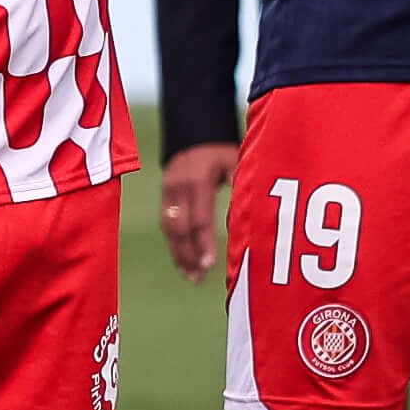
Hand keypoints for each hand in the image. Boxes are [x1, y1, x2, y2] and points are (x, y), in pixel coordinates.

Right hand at [156, 137, 238, 283]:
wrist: (194, 132)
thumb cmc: (221, 150)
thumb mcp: (234, 161)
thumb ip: (238, 186)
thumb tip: (245, 218)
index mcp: (197, 180)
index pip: (199, 218)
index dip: (203, 243)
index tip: (209, 264)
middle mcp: (178, 187)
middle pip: (180, 228)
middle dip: (188, 255)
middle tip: (199, 277)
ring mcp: (167, 192)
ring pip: (169, 229)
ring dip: (179, 254)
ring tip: (191, 276)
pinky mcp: (164, 196)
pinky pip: (167, 225)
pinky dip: (175, 245)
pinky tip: (184, 262)